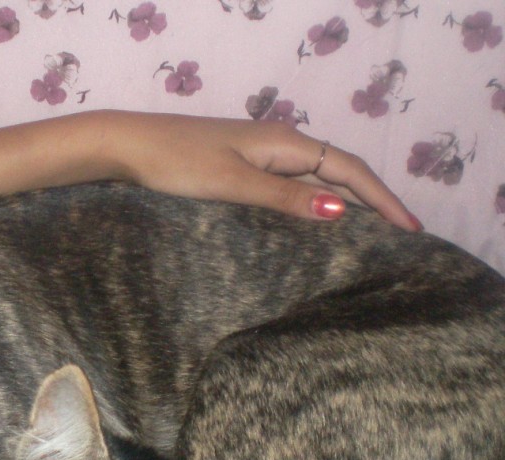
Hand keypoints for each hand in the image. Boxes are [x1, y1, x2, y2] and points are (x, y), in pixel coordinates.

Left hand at [96, 111, 420, 230]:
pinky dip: (313, 201)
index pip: (350, 170)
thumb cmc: (176, 163)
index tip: (411, 230)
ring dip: (345, 202)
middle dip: (373, 201)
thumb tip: (342, 212)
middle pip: (339, 171)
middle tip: (400, 237)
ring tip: (370, 234)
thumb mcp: (234, 183)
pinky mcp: (238, 165)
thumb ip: (285, 198)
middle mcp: (278, 143)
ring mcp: (258, 153)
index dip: (383, 200)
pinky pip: (291, 183)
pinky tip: (313, 221)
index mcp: (285, 143)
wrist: (126, 145)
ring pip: (315, 177)